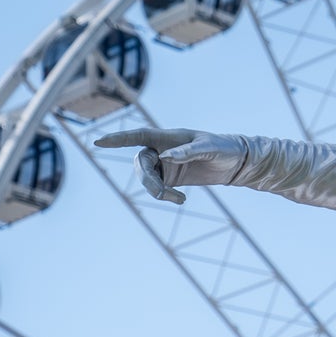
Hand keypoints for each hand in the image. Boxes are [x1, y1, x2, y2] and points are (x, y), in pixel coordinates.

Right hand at [95, 126, 249, 203]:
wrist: (237, 162)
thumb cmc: (225, 148)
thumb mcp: (210, 148)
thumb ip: (188, 152)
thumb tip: (165, 157)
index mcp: (169, 137)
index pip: (138, 136)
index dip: (118, 139)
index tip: (99, 142)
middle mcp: (163, 149)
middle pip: (141, 164)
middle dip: (148, 181)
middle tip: (166, 195)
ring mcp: (166, 164)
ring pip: (147, 179)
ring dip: (157, 191)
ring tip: (179, 199)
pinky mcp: (172, 178)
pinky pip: (158, 188)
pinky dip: (165, 196)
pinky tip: (181, 200)